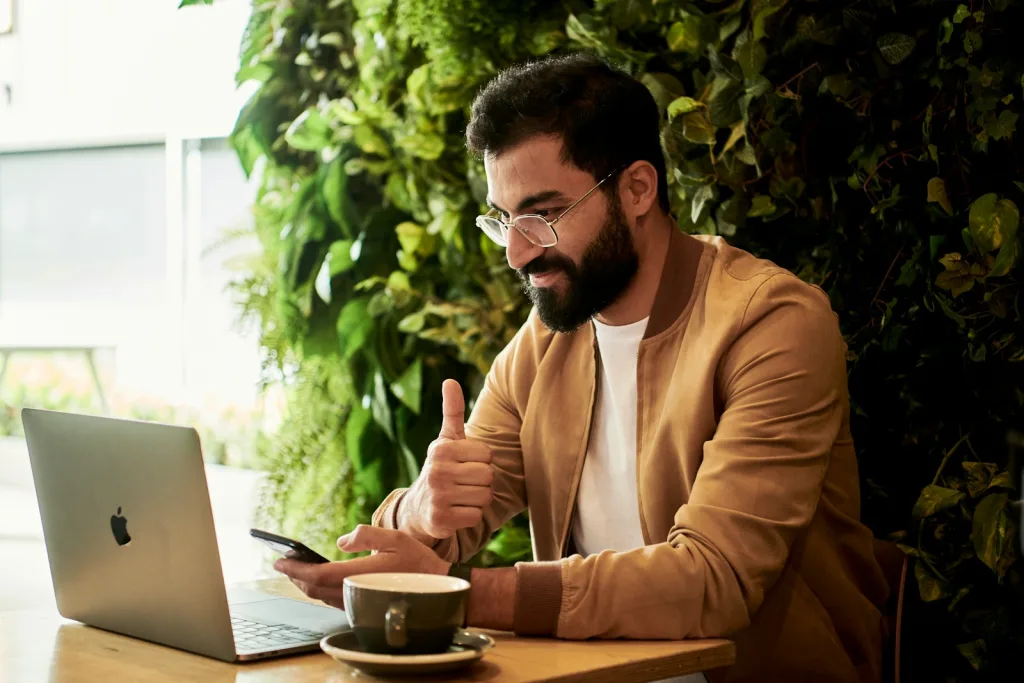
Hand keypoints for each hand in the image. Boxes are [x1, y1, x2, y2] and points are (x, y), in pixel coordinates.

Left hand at [273, 526, 449, 609]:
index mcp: (360, 574)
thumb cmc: (418, 562)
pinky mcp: (362, 606)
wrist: (437, 589)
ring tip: (297, 569)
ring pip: (322, 597)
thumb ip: (366, 535)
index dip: (295, 569)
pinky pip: (333, 600)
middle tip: (283, 562)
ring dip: (306, 584)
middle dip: (296, 576)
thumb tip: (341, 541)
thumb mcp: (394, 538)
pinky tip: (318, 580)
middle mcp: (355, 592)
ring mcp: (358, 602)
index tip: (279, 560)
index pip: (318, 575)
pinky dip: (319, 590)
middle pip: (314, 589)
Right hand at [400, 379, 493, 541]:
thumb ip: (453, 411)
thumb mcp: (446, 440)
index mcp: (441, 449)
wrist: (418, 507)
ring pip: (485, 496)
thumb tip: (450, 380)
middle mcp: (436, 471)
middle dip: (481, 481)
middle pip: (488, 475)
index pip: (487, 454)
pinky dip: (470, 516)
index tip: (465, 464)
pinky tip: (456, 511)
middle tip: (464, 483)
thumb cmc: (442, 468)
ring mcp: (437, 496)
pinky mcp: (440, 519)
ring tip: (461, 496)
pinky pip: (476, 516)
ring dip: (477, 499)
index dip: (481, 461)